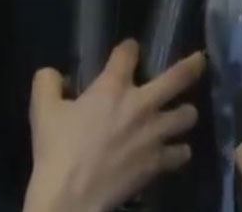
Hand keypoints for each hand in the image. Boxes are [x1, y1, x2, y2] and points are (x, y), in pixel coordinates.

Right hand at [23, 40, 204, 211]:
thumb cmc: (57, 149)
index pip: (128, 53)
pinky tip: (173, 150)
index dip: (129, 48)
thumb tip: (55, 73)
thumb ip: (47, 82)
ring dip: (185, 112)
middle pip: (178, 77)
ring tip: (181, 114)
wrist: (72, 194)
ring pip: (188, 115)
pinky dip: (179, 150)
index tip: (130, 49)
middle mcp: (141, 104)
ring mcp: (155, 134)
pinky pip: (182, 152)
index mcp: (112, 87)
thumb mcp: (42, 109)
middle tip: (199, 61)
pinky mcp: (160, 161)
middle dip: (192, 66)